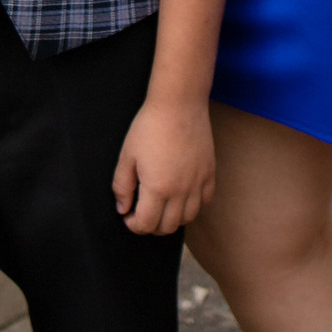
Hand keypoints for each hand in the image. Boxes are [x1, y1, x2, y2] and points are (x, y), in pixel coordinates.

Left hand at [113, 96, 215, 236]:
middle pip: (167, 227)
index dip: (133, 225)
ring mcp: (198, 183)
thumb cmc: (149, 127)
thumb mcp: (127, 156)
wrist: (179, 104)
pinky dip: (192, 205)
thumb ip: (122, 186)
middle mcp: (180, 191)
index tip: (128, 215)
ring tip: (161, 206)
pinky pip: (205, 201)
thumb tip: (123, 209)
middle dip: (151, 225)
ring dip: (172, 219)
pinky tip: (181, 195)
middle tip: (142, 212)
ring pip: (187, 218)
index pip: (146, 224)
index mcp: (157, 188)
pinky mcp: (209, 173)